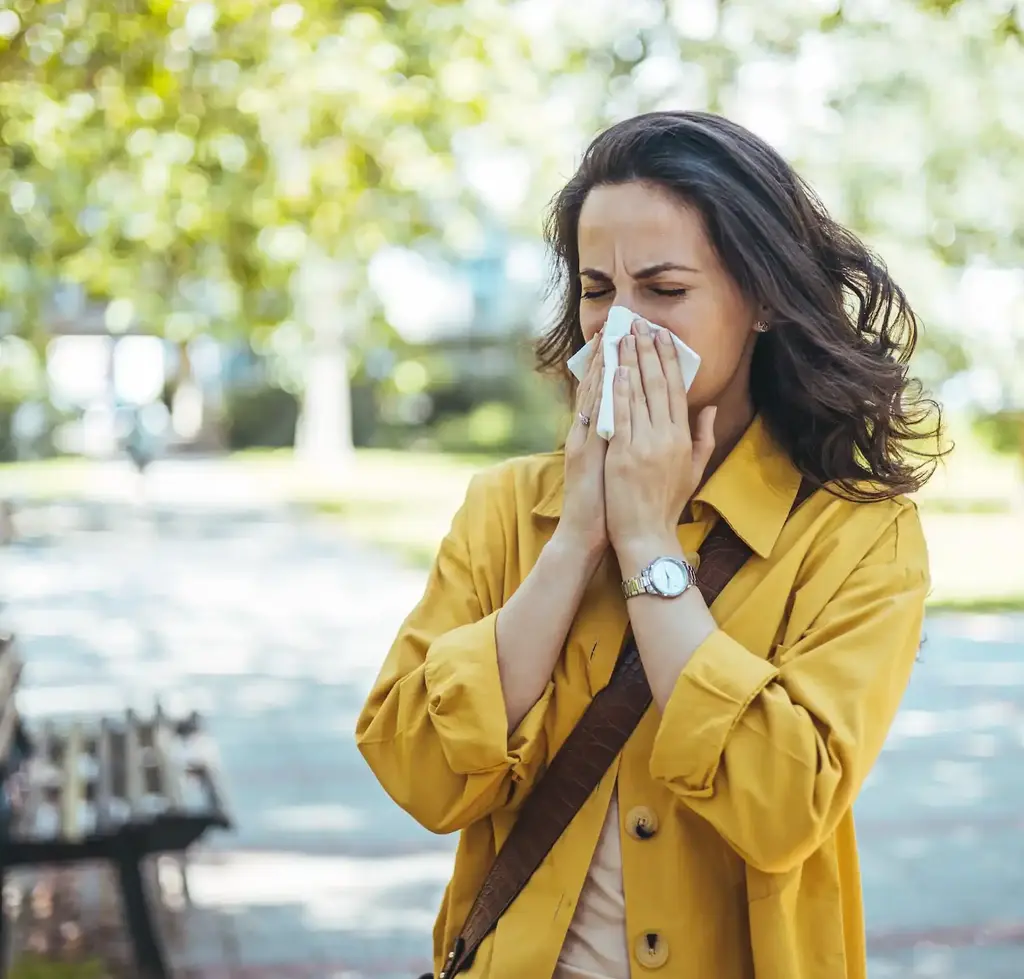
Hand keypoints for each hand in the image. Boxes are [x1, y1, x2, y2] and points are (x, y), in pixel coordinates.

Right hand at [553, 330, 607, 558]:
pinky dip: (596, 394)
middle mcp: (587, 433)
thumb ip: (625, 443)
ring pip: (591, 395)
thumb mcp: (617, 468)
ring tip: (608, 337)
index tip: (627, 338)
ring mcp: (582, 441)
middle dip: (607, 354)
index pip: (607, 393)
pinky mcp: (580, 452)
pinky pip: (590, 417)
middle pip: (596, 386)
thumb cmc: (607, 505)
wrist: (586, 534)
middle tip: (616, 324)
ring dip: (599, 365)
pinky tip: (603, 373)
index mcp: (597, 436)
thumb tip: (640, 424)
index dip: (616, 364)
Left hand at [605, 319, 716, 559]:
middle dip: (648, 351)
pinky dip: (617, 391)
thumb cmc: (668, 504)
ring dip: (630, 362)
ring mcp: (643, 445)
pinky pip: (620, 416)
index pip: (676, 389)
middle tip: (639, 324)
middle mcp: (666, 437)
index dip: (669, 360)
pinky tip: (614, 370)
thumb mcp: (694, 470)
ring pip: (637, 395)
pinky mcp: (622, 454)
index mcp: (683, 438)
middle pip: (657, 385)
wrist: (647, 535)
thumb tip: (710, 407)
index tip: (662, 336)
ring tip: (622, 337)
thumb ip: (704, 436)